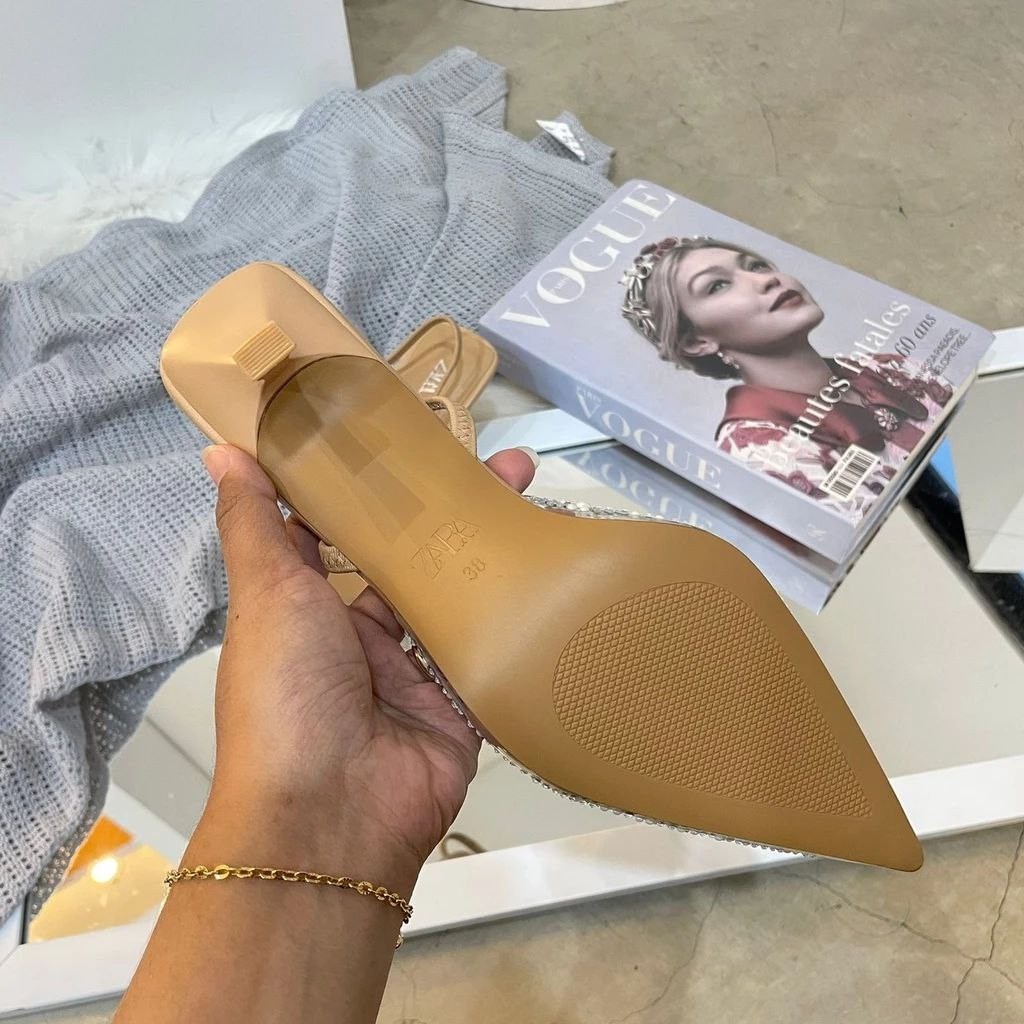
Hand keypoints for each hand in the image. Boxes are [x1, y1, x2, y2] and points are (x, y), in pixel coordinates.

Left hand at [199, 443, 537, 875]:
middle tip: (508, 469)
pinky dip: (517, 621)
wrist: (332, 814)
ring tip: (537, 504)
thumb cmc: (287, 692)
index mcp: (311, 609)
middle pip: (415, 562)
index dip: (381, 491)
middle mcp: (362, 638)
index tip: (418, 442)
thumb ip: (252, 523)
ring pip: (459, 601)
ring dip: (493, 558)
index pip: (348, 535)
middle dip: (455, 516)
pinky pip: (491, 655)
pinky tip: (551, 573)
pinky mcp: (461, 706)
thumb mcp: (266, 595)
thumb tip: (221, 449)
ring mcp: (416, 674)